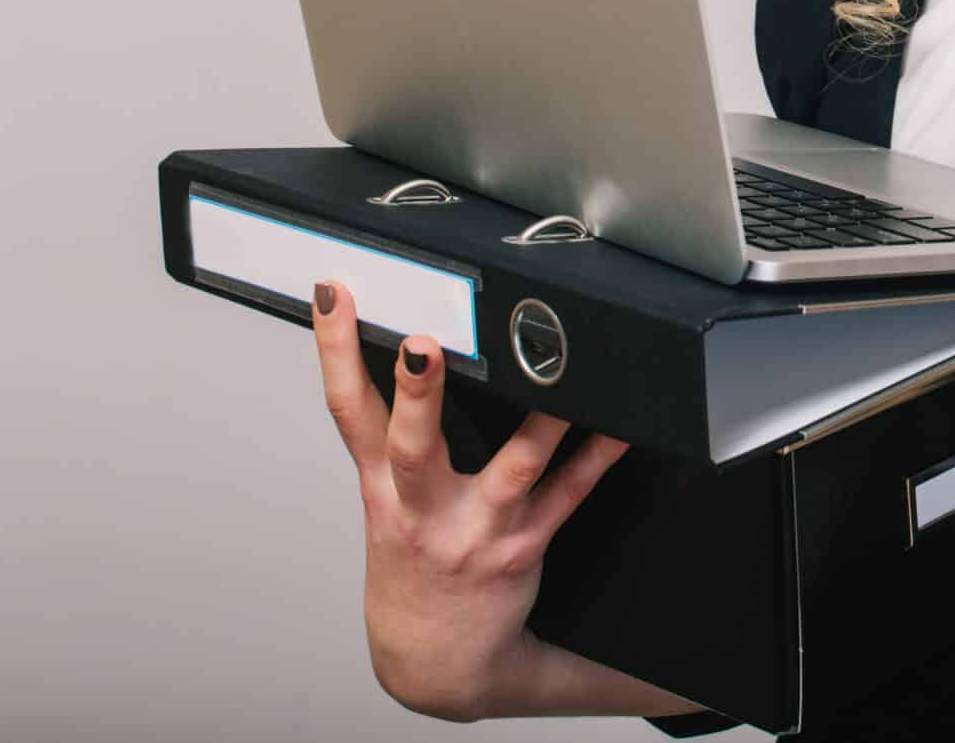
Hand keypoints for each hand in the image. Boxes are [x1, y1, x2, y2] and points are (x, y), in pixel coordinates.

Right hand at [311, 279, 682, 720]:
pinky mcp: (522, 547)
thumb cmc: (414, 563)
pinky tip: (622, 427)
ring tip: (562, 382)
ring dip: (539, 427)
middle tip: (424, 347)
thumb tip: (411, 346)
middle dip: (415, 395)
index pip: (347, 409)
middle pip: (412, 444)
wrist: (435, 660)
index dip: (333, 350)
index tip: (336, 293)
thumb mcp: (384, 501)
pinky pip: (567, 496)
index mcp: (382, 486)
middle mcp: (422, 508)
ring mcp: (474, 529)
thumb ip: (392, 434)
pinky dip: (597, 458)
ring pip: (509, 472)